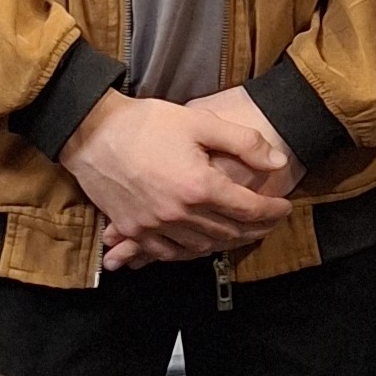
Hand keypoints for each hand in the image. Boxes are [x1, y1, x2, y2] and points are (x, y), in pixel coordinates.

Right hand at [61, 90, 292, 273]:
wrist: (90, 131)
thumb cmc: (147, 122)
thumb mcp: (202, 122)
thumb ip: (245, 143)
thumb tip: (278, 162)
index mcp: (199, 187)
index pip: (248, 209)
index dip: (272, 210)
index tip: (285, 206)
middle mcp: (178, 213)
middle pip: (227, 232)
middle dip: (255, 230)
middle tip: (270, 223)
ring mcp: (152, 226)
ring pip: (200, 247)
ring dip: (225, 243)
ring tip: (241, 233)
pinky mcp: (131, 228)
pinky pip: (166, 253)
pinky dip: (189, 252)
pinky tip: (200, 244)